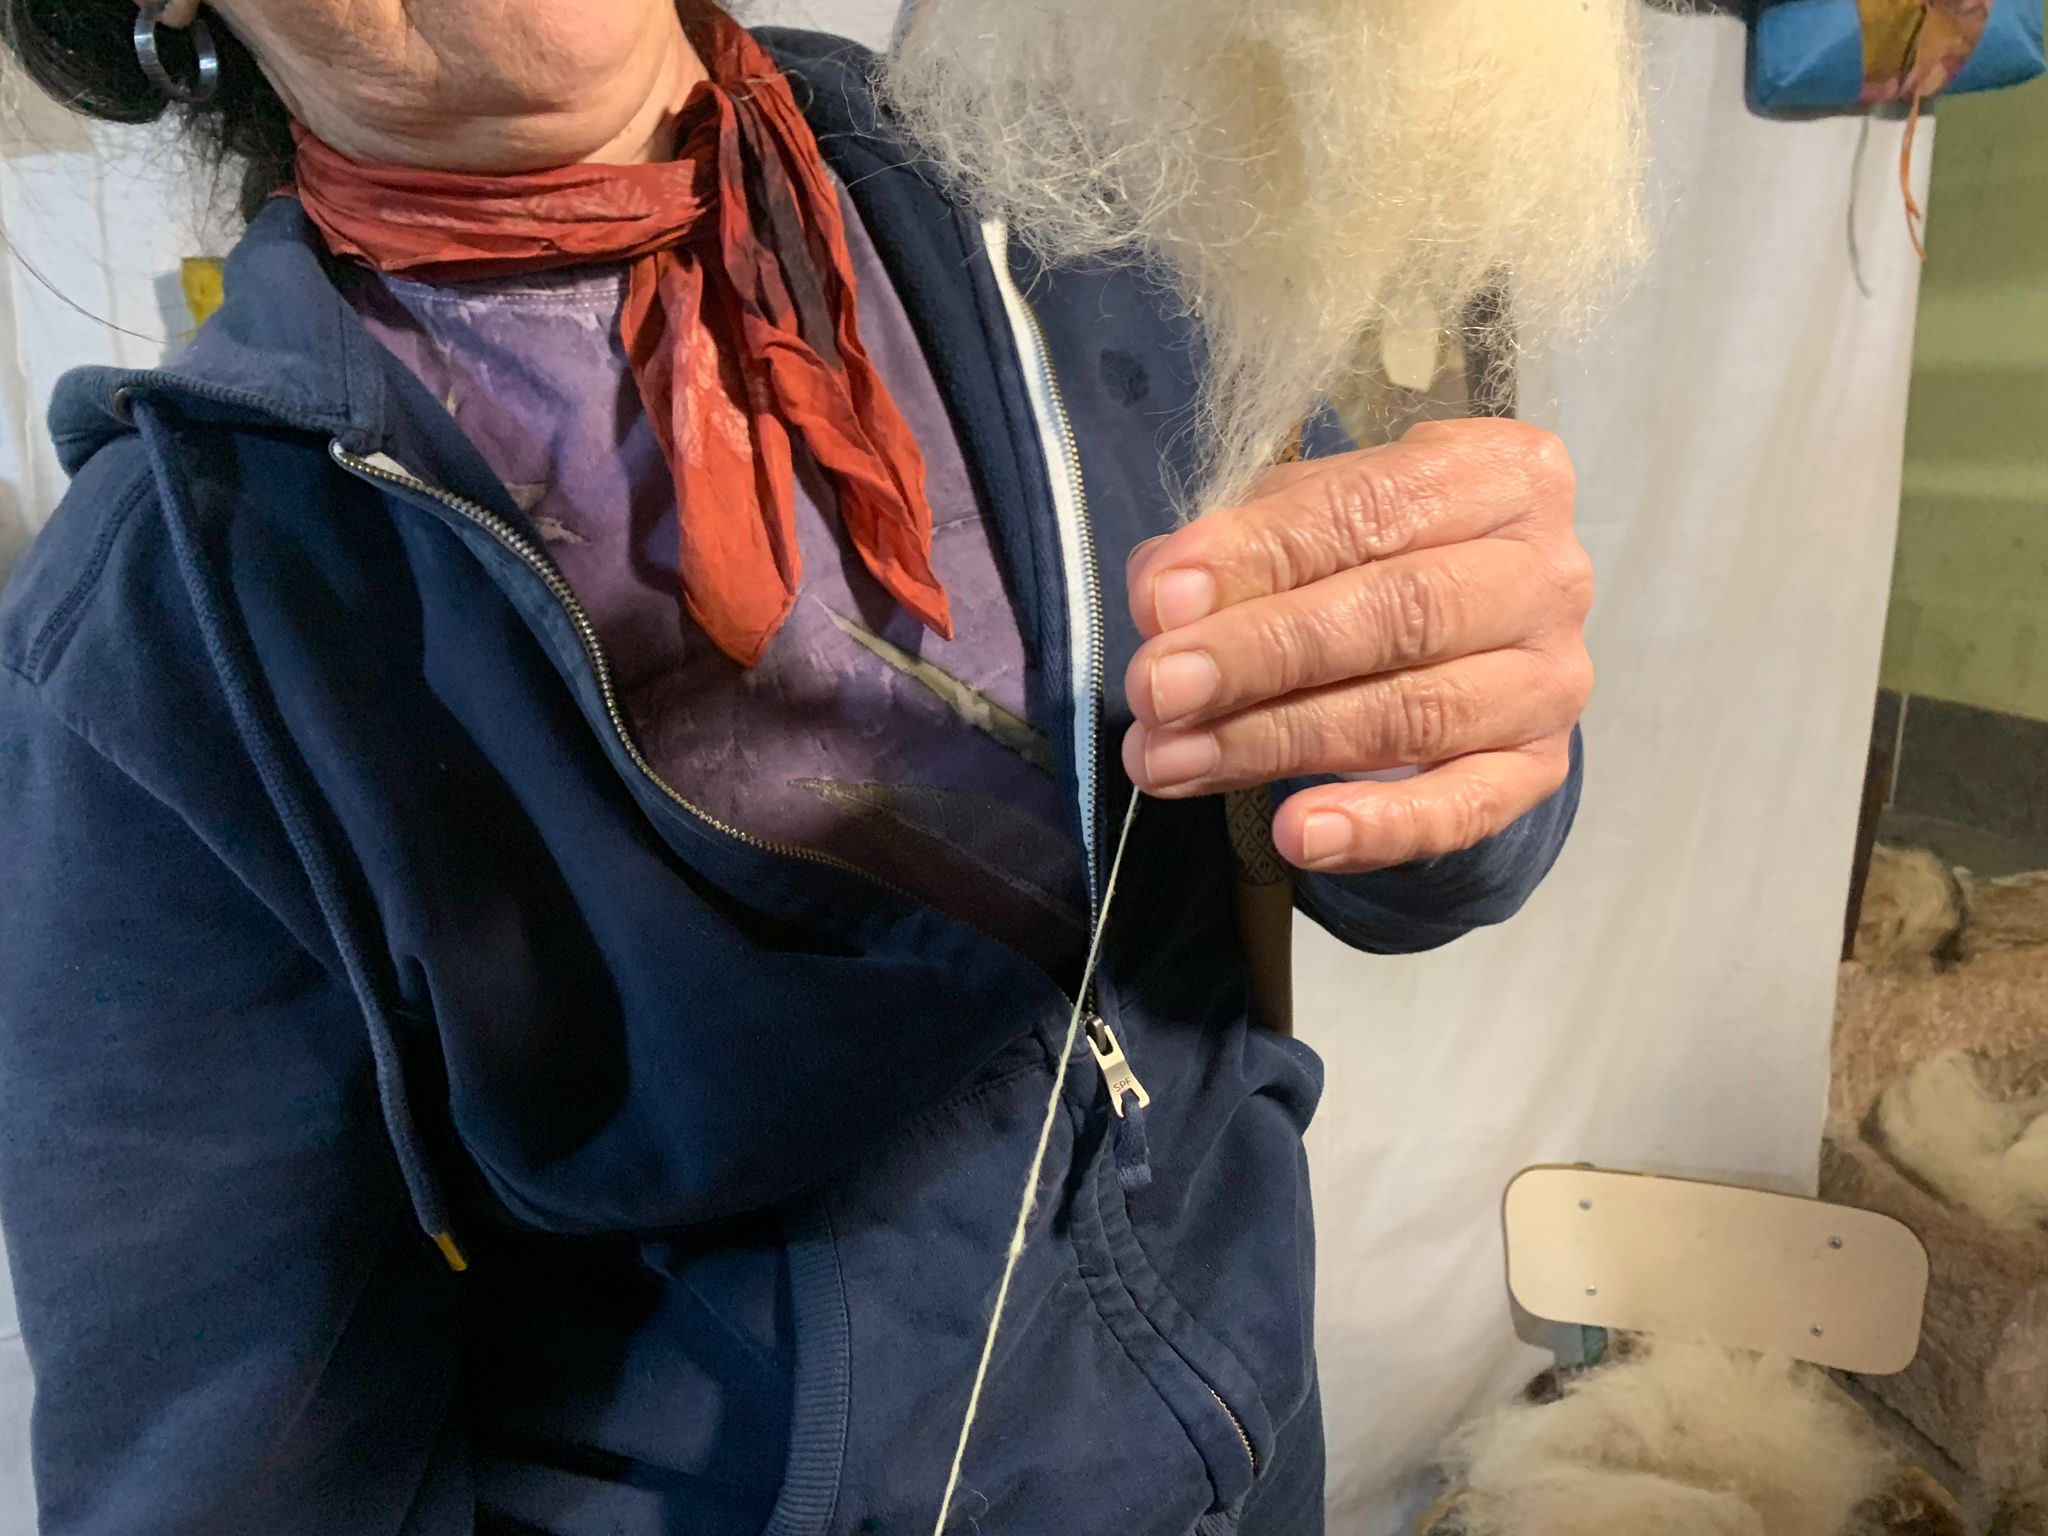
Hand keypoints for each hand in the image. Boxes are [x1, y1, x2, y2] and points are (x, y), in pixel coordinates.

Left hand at [1123, 418, 1593, 874]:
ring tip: (1169, 761)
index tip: (1161, 602)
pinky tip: (1297, 836)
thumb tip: (1162, 597)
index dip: (1258, 556)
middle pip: (1400, 613)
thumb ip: (1237, 546)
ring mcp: (1551, 677)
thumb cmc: (1368, 554)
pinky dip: (1378, 829)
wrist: (1461, 635)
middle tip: (1155, 691)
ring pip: (1414, 715)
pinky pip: (1462, 809)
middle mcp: (1547, 571)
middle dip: (1260, 655)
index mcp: (1499, 474)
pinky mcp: (1541, 769)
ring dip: (1275, 743)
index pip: (1369, 509)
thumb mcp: (1302, 519)